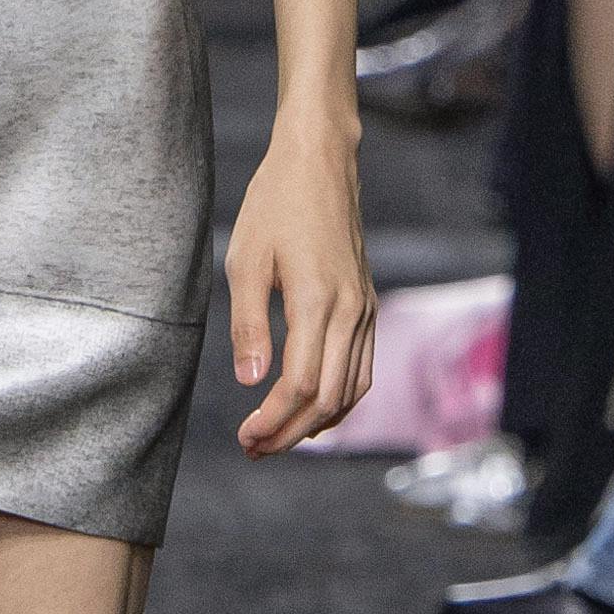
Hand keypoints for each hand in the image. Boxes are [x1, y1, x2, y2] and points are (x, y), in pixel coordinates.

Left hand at [228, 121, 375, 453]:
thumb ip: (248, 324)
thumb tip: (250, 381)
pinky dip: (341, 400)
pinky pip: (364, 368)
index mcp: (318, 300)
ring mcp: (365, 308)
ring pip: (352, 390)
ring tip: (276, 439)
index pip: (301, 384)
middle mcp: (351, 310)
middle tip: (253, 449)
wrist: (321, 163)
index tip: (245, 437)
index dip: (273, 420)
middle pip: (328, 398)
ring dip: (315, 423)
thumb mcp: (245, 260)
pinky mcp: (368, 304)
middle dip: (290, 433)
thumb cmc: (275, 204)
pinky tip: (312, 412)